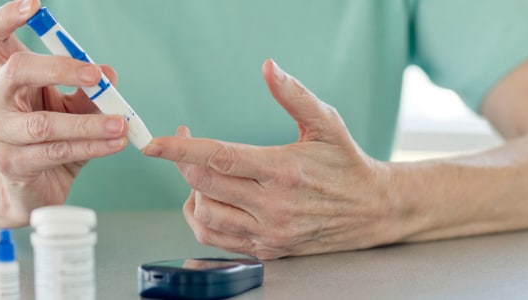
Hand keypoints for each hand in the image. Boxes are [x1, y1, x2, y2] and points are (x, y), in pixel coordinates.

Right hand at [0, 0, 127, 224]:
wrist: (30, 190)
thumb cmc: (52, 141)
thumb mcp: (74, 109)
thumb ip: (89, 90)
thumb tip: (108, 73)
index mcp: (6, 75)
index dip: (6, 16)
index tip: (35, 5)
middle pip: (18, 69)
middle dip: (60, 68)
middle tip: (95, 76)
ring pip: (43, 123)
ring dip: (88, 123)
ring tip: (121, 123)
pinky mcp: (11, 164)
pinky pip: (55, 152)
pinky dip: (91, 147)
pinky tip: (115, 144)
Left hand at [143, 60, 400, 258]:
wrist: (372, 210)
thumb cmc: (346, 164)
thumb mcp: (326, 124)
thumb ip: (294, 95)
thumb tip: (268, 68)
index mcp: (282, 170)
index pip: (218, 158)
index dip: (180, 148)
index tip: (155, 143)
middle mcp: (273, 206)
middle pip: (203, 185)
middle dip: (184, 162)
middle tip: (186, 145)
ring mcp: (268, 232)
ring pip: (205, 215)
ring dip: (192, 192)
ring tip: (200, 174)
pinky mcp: (266, 250)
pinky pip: (215, 239)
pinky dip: (202, 219)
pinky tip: (208, 200)